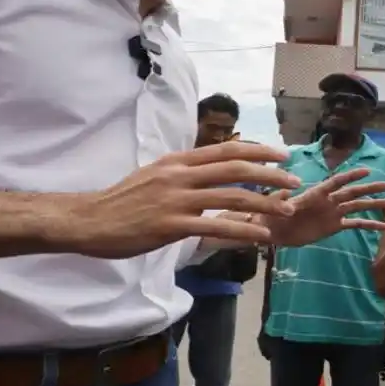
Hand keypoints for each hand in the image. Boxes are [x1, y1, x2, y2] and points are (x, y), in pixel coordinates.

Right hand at [59, 142, 301, 257]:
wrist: (88, 220)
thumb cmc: (120, 201)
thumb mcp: (154, 175)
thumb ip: (183, 173)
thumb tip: (208, 172)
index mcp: (178, 161)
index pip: (226, 149)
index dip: (258, 150)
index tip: (282, 154)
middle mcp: (181, 174)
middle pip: (236, 168)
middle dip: (271, 173)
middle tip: (295, 179)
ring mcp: (177, 199)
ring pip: (232, 197)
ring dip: (265, 203)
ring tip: (286, 210)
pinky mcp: (171, 225)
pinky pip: (216, 226)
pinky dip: (244, 231)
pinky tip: (262, 236)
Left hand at [261, 168, 384, 246]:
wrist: (273, 231)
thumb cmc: (273, 214)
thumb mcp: (277, 206)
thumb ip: (284, 202)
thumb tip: (288, 205)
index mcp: (316, 192)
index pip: (336, 181)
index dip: (351, 176)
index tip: (367, 171)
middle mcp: (328, 200)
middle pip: (352, 192)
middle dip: (369, 188)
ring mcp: (333, 213)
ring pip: (357, 206)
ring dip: (374, 204)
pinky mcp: (334, 226)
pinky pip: (354, 224)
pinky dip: (368, 224)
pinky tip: (383, 226)